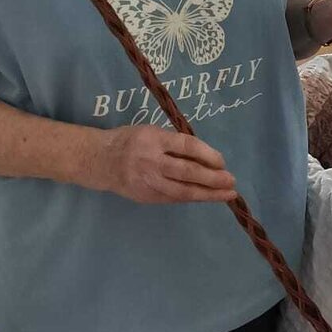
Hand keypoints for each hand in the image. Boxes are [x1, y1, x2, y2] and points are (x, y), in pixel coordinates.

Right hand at [89, 126, 237, 205]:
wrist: (99, 160)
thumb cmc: (130, 141)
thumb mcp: (151, 132)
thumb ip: (175, 144)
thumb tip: (207, 158)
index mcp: (153, 139)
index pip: (187, 146)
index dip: (208, 154)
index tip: (222, 161)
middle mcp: (151, 161)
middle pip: (187, 172)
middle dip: (213, 178)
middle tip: (232, 181)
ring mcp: (148, 182)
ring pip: (182, 191)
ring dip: (208, 194)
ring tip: (227, 194)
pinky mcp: (146, 197)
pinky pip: (174, 198)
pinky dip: (192, 197)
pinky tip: (207, 197)